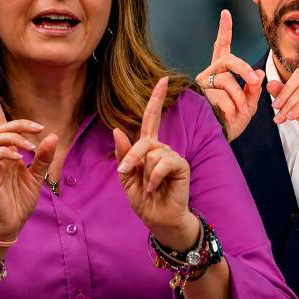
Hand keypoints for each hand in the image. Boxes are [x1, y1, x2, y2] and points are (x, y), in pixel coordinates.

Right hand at [0, 85, 56, 241]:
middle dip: (19, 123)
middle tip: (39, 128)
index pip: (0, 124)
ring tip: (31, 147)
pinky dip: (6, 152)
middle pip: (1, 127)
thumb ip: (45, 157)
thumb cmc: (19, 199)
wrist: (11, 223)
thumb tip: (53, 136)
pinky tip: (19, 157)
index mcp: (8, 152)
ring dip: (14, 138)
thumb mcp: (38, 175)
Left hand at [114, 77, 198, 251]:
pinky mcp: (181, 166)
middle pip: (144, 141)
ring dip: (144, 175)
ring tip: (148, 189)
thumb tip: (117, 130)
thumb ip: (123, 154)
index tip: (164, 79)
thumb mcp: (126, 177)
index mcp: (148, 148)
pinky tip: (154, 189)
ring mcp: (173, 156)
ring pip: (152, 154)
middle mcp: (162, 149)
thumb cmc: (144, 200)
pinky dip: (154, 178)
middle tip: (126, 175)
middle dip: (131, 158)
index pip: (151, 119)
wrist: (158, 219)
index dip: (156, 99)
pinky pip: (162, 163)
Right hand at [196, 9, 264, 140]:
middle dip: (244, 68)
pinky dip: (231, 107)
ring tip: (240, 111)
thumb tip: (259, 72)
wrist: (217, 142)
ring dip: (239, 97)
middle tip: (254, 81)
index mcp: (220, 73)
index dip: (224, 30)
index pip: (221, 47)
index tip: (226, 12)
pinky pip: (220, 96)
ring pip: (226, 81)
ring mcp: (201, 85)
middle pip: (227, 59)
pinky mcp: (198, 96)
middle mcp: (208, 74)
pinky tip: (230, 115)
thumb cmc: (232, 123)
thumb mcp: (248, 105)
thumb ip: (253, 89)